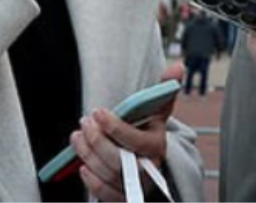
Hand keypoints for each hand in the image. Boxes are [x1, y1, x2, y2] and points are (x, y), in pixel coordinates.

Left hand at [73, 67, 181, 201]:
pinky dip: (92, 181)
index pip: (136, 141)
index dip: (115, 128)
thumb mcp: (159, 110)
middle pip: (119, 161)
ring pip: (109, 175)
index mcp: (157, 145)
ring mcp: (136, 185)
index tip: (98, 112)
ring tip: (78, 136)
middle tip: (84, 123)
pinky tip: (83, 165)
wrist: (151, 160)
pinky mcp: (124, 196)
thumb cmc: (150, 130)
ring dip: (88, 155)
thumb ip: (164, 90)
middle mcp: (149, 168)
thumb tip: (178, 67)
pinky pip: (107, 195)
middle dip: (97, 141)